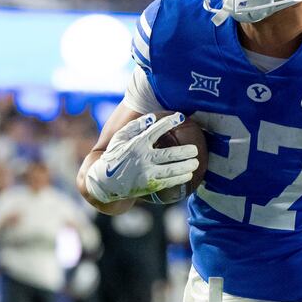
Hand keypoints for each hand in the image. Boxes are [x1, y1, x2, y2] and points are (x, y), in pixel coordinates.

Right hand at [84, 112, 198, 205]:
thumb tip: (152, 118)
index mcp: (136, 144)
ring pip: (172, 169)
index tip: (181, 117)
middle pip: (170, 154)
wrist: (105, 181)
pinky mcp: (149, 185)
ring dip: (187, 166)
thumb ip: (134, 127)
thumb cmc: (114, 156)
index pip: (156, 130)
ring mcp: (147, 172)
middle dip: (186, 151)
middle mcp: (143, 158)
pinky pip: (168, 181)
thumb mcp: (119, 138)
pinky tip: (188, 175)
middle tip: (195, 149)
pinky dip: (180, 178)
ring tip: (197, 162)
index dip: (169, 122)